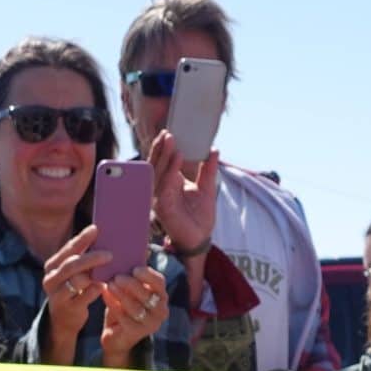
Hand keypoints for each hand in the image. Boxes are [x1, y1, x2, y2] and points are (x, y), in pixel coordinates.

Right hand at [41, 226, 110, 357]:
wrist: (63, 317)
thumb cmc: (72, 288)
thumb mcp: (72, 272)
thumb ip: (81, 258)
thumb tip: (102, 237)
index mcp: (52, 265)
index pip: (68, 249)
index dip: (82, 239)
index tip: (96, 229)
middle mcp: (51, 279)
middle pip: (72, 265)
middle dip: (91, 258)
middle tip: (110, 254)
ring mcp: (58, 294)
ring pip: (77, 281)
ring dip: (94, 274)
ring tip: (109, 269)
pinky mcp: (68, 308)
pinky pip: (84, 297)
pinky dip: (95, 289)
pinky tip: (104, 285)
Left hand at [96, 266, 169, 365]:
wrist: (115, 336)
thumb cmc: (122, 308)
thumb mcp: (127, 291)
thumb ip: (128, 277)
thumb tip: (121, 257)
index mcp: (161, 296)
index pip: (159, 282)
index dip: (148, 275)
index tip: (135, 269)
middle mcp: (160, 310)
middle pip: (147, 295)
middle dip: (132, 284)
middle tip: (117, 277)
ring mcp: (150, 324)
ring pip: (136, 307)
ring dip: (122, 295)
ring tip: (109, 285)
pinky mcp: (137, 333)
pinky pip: (125, 318)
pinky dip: (114, 307)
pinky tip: (105, 297)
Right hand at [148, 129, 219, 257]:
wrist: (200, 238)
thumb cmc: (200, 216)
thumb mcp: (208, 187)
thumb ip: (209, 169)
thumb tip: (214, 149)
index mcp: (170, 182)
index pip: (164, 161)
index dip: (164, 147)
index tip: (169, 131)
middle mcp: (162, 188)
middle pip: (157, 163)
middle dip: (160, 147)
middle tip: (167, 132)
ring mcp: (160, 197)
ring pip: (158, 171)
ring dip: (164, 154)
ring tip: (170, 139)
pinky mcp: (163, 206)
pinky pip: (164, 185)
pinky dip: (170, 170)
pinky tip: (177, 158)